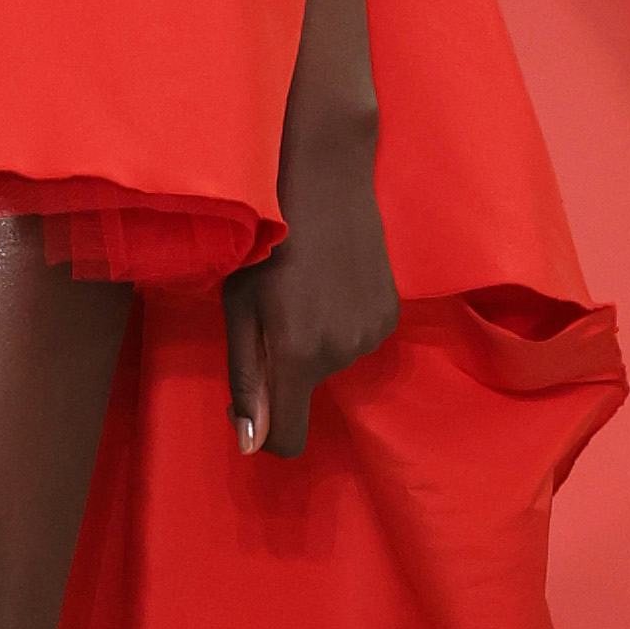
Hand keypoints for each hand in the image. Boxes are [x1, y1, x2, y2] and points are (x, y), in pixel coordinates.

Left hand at [221, 122, 397, 460]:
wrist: (324, 185)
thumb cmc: (264, 243)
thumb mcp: (239, 309)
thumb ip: (246, 380)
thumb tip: (253, 443)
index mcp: (300, 356)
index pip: (289, 439)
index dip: (267, 432)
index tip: (252, 400)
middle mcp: (343, 354)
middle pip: (306, 390)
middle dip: (286, 365)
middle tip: (274, 309)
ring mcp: (373, 334)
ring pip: (332, 362)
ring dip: (314, 340)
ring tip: (304, 289)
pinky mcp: (390, 313)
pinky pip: (356, 337)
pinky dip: (340, 321)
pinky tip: (331, 281)